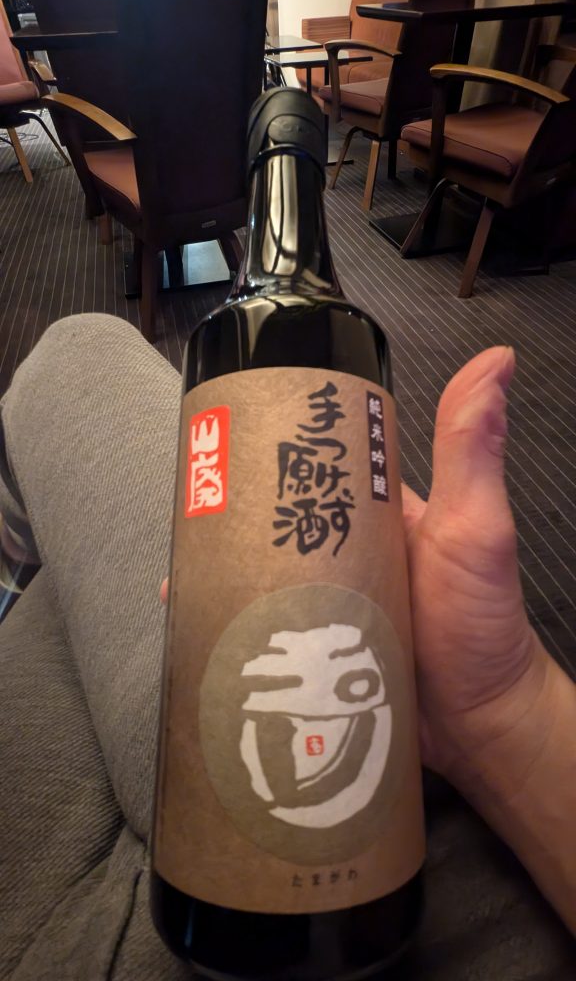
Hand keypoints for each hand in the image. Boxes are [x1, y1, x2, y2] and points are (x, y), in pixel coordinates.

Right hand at [160, 347, 551, 778]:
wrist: (478, 728)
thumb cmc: (481, 623)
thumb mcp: (476, 529)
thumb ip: (473, 452)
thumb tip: (496, 358)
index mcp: (379, 513)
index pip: (319, 465)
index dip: (274, 448)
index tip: (222, 437)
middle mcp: (349, 553)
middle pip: (280, 522)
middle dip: (231, 518)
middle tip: (186, 517)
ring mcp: (329, 603)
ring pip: (265, 576)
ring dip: (223, 573)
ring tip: (178, 574)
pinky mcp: (315, 653)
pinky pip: (266, 630)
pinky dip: (232, 624)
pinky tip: (196, 626)